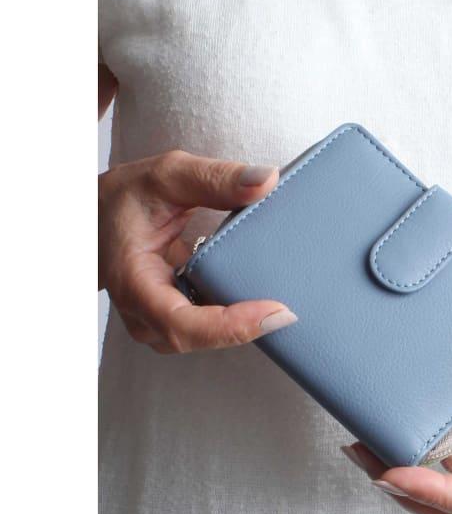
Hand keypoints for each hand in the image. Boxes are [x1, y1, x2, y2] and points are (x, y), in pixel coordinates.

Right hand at [99, 150, 296, 352]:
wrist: (97, 213)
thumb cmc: (126, 195)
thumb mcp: (167, 175)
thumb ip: (215, 177)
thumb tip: (266, 180)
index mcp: (134, 283)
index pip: (181, 325)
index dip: (230, 326)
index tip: (275, 311)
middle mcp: (142, 312)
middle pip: (198, 338)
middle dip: (246, 328)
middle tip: (293, 310)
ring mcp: (156, 319)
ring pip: (204, 338)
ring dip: (242, 325)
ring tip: (283, 304)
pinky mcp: (173, 315)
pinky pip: (207, 326)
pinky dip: (235, 315)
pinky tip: (263, 295)